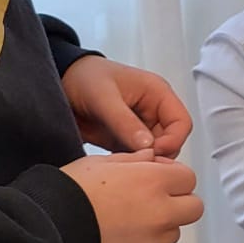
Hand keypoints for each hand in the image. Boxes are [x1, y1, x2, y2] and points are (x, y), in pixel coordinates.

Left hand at [62, 55, 191, 156]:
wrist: (61, 82)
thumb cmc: (85, 77)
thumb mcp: (104, 97)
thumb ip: (125, 122)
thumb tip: (147, 145)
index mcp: (157, 93)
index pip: (182, 122)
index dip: (173, 141)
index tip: (153, 153)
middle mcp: (152, 111)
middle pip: (171, 141)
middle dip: (158, 154)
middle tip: (138, 162)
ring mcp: (139, 127)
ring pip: (155, 152)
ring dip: (144, 161)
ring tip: (125, 164)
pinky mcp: (124, 139)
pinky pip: (137, 157)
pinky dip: (131, 164)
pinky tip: (117, 165)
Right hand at [62, 150, 203, 242]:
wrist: (46, 229)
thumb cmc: (70, 191)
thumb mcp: (102, 161)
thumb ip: (135, 161)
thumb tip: (152, 159)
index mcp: (153, 182)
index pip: (188, 178)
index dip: (173, 176)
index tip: (158, 176)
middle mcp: (159, 214)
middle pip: (193, 208)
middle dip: (178, 202)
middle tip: (154, 199)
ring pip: (172, 233)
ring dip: (159, 226)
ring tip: (128, 220)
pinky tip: (112, 238)